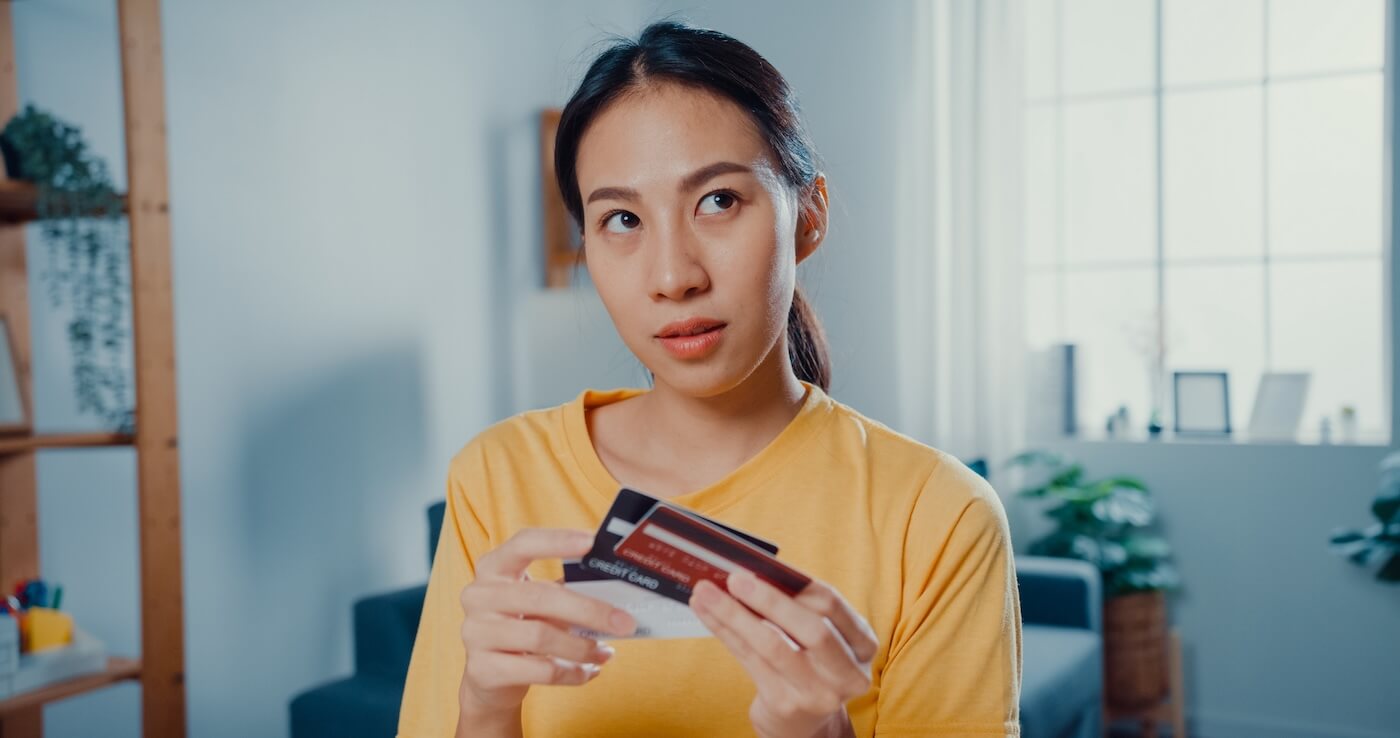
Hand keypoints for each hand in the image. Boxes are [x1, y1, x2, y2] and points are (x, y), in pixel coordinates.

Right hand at [457, 528, 637, 716]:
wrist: (488, 677)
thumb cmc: (521, 627)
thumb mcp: (537, 602)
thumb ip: (565, 589)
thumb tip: (616, 587)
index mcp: (493, 568)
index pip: (523, 544)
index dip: (557, 540)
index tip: (592, 541)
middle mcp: (478, 596)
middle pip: (541, 596)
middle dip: (589, 610)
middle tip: (624, 622)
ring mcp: (476, 632)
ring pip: (541, 636)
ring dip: (582, 646)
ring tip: (604, 652)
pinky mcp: (483, 669)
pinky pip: (540, 670)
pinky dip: (572, 672)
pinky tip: (588, 672)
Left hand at [689, 571, 877, 737]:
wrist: (802, 721)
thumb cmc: (808, 662)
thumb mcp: (820, 637)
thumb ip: (799, 607)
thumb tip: (754, 570)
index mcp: (863, 645)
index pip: (833, 605)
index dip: (799, 582)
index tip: (766, 564)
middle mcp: (848, 673)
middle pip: (812, 630)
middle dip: (770, 600)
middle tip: (735, 578)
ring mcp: (817, 693)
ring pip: (772, 645)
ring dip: (734, 614)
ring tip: (706, 592)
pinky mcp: (785, 704)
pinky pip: (749, 660)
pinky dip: (725, 631)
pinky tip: (706, 613)